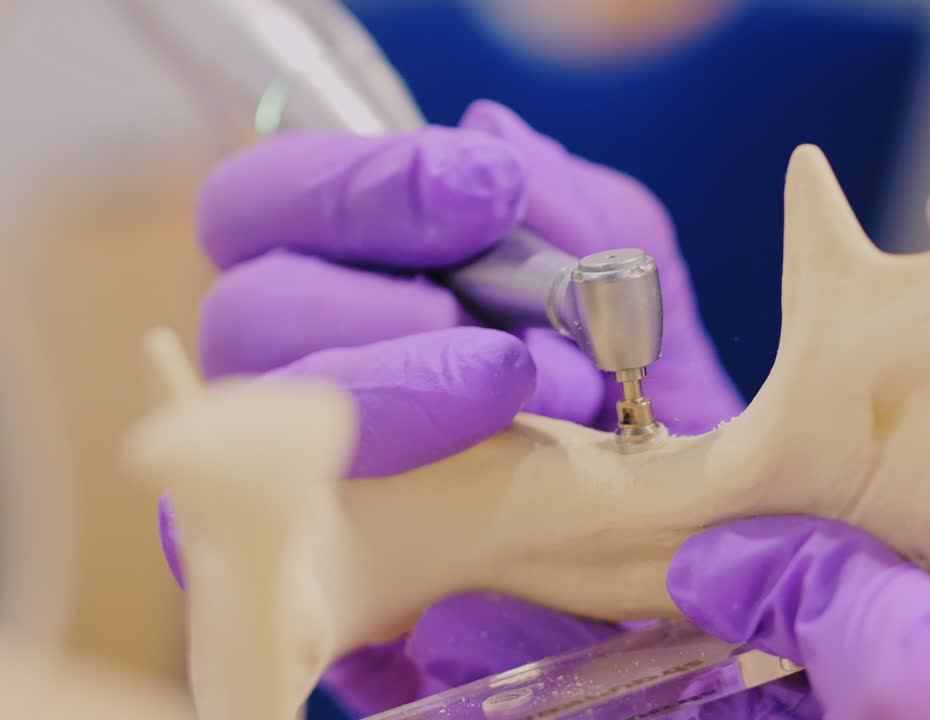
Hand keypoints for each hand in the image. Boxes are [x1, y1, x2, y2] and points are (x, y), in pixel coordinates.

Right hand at [158, 100, 742, 715]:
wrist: (679, 515)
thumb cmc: (628, 369)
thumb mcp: (624, 269)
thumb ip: (566, 207)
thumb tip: (490, 139)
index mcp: (341, 264)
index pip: (265, 201)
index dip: (354, 184)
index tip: (484, 194)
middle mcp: (298, 358)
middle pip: (244, 312)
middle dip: (375, 311)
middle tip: (502, 345)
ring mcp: (297, 471)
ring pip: (264, 425)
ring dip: (402, 405)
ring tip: (525, 407)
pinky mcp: (320, 575)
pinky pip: (282, 558)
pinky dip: (379, 528)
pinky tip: (473, 516)